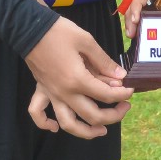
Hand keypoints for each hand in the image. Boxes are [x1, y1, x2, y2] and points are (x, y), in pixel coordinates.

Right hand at [22, 17, 132, 137]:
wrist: (29, 27)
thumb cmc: (59, 31)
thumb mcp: (86, 41)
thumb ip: (104, 62)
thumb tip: (120, 76)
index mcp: (78, 80)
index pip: (106, 95)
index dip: (123, 94)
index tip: (130, 89)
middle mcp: (65, 93)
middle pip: (92, 116)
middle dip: (113, 116)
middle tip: (124, 107)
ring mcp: (52, 94)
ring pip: (68, 124)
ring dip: (85, 132)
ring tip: (100, 130)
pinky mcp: (41, 90)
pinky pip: (38, 114)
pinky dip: (46, 124)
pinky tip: (55, 127)